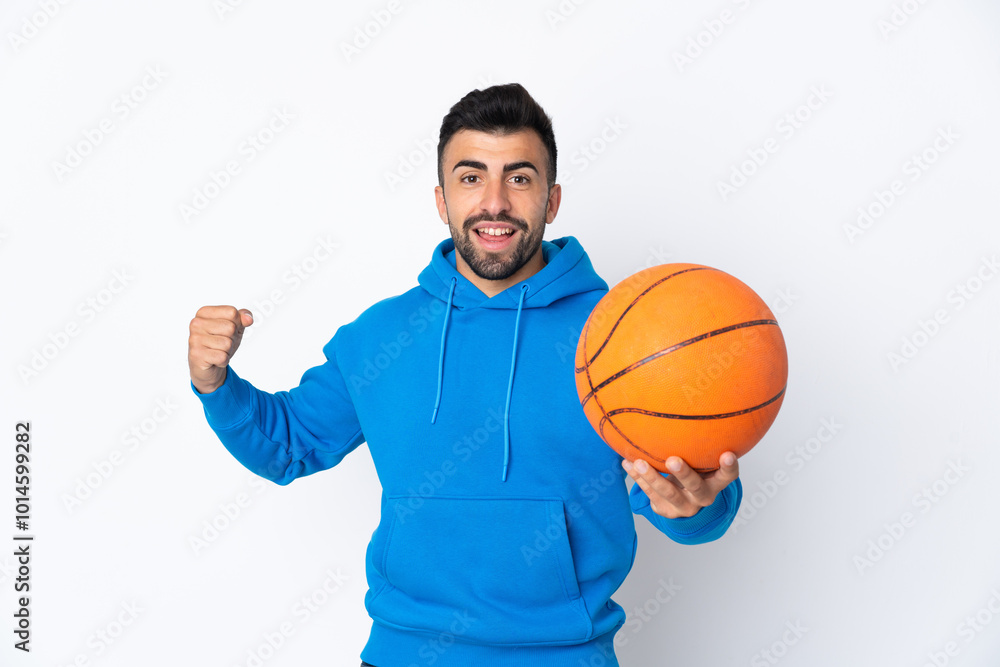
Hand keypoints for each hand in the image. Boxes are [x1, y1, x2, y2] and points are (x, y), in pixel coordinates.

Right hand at [188, 305, 253, 393]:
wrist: (208, 367)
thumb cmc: (219, 344)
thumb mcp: (234, 328)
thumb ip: (242, 318)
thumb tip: (248, 318)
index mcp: (204, 312)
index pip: (232, 312)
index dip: (236, 324)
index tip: (226, 331)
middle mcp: (196, 323)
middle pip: (230, 328)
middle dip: (232, 339)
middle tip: (221, 344)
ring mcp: (194, 339)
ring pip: (227, 343)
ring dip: (227, 351)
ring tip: (217, 351)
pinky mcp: (196, 354)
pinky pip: (222, 357)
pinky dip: (223, 361)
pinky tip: (214, 360)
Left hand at [622, 452, 738, 518]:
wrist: (681, 504)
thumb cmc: (694, 473)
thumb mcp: (701, 462)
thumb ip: (700, 445)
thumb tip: (686, 408)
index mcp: (715, 482)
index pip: (728, 476)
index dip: (729, 467)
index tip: (727, 454)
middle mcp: (702, 496)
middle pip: (696, 486)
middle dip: (684, 474)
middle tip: (673, 460)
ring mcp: (684, 506)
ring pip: (668, 492)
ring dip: (653, 477)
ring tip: (639, 462)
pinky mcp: (665, 509)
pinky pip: (649, 493)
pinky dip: (637, 477)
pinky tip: (627, 462)